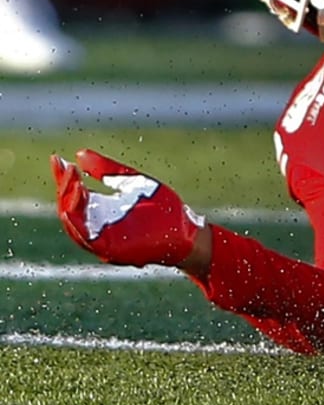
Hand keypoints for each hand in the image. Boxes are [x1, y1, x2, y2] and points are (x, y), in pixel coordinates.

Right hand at [51, 150, 205, 268]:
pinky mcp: (112, 250)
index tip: (56, 159)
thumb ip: (108, 170)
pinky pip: (88, 238)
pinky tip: (79, 204)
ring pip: (74, 225)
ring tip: (71, 180)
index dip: (63, 178)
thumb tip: (79, 154)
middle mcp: (96, 227)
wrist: (186, 229)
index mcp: (99, 211)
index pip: (73, 194)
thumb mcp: (133, 183)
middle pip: (68, 210)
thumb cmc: (162, 209)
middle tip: (66, 168)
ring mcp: (102, 240)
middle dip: (64, 188)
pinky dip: (80, 222)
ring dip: (69, 202)